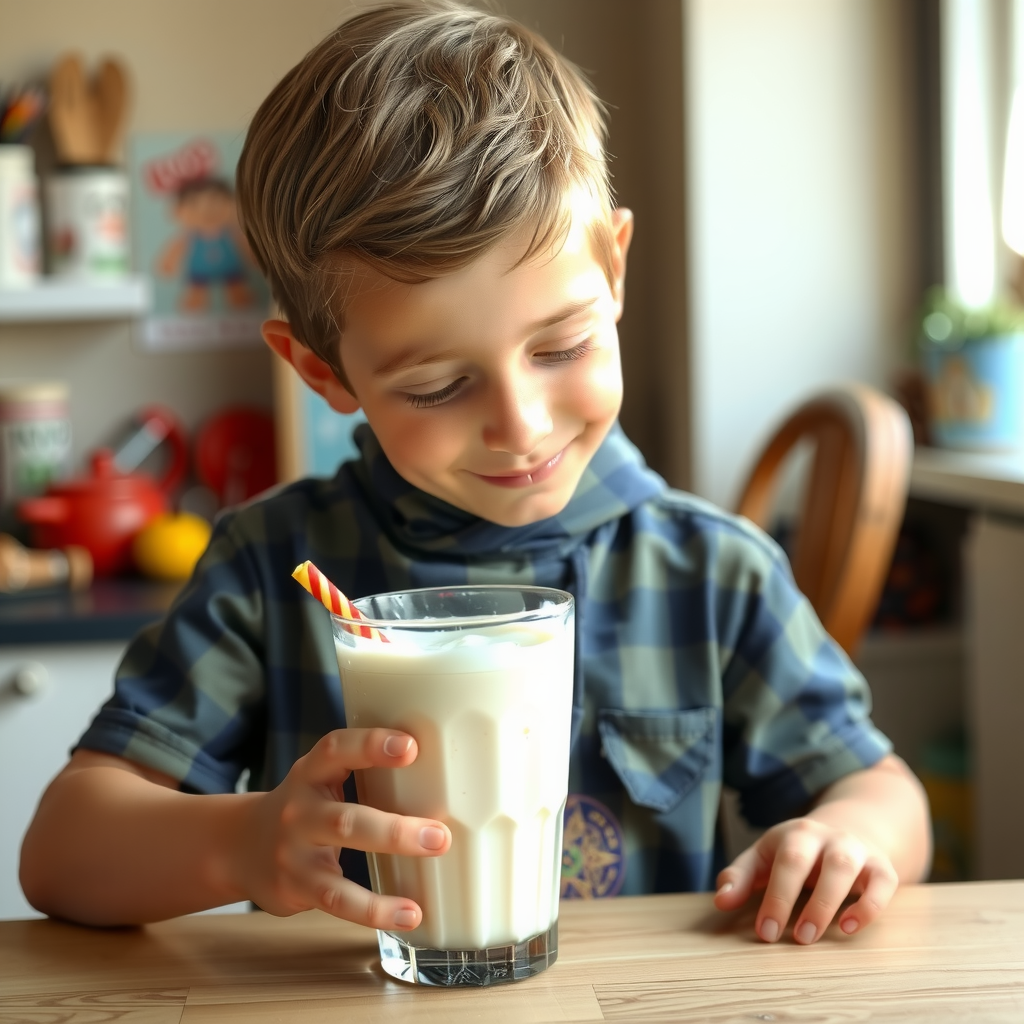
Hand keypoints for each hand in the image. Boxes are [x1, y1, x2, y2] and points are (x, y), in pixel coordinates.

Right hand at [236, 728, 450, 931]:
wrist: (239, 846)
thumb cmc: (305, 807)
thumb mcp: (322, 780)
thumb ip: (364, 774)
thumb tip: (443, 772)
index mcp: (312, 772)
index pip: (337, 749)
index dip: (371, 745)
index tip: (411, 746)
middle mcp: (300, 808)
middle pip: (346, 817)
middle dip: (395, 829)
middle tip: (440, 834)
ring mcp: (294, 850)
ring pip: (340, 863)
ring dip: (389, 865)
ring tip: (430, 871)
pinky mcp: (296, 886)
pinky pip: (338, 900)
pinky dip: (375, 910)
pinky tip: (409, 914)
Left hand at [713, 817, 898, 943]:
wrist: (849, 830)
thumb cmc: (797, 853)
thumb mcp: (766, 857)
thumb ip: (741, 877)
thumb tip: (721, 900)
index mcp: (794, 834)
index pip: (783, 861)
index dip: (775, 898)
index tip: (766, 932)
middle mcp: (825, 836)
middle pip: (808, 860)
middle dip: (795, 899)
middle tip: (792, 938)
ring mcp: (855, 849)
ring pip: (844, 867)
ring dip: (827, 903)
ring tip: (812, 936)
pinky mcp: (881, 867)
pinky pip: (883, 883)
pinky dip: (869, 905)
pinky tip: (849, 927)